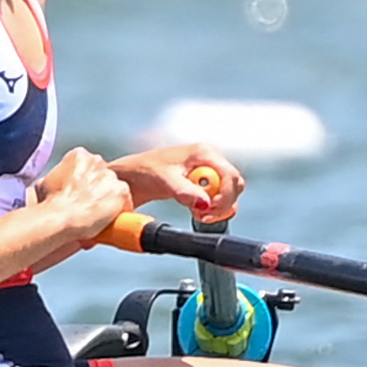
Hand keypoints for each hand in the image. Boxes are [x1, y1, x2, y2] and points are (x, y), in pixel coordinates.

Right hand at [32, 146, 134, 238]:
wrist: (61, 216)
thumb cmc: (50, 203)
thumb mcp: (44, 183)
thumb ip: (55, 178)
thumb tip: (53, 185)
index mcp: (79, 155)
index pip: (88, 165)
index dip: (85, 181)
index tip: (81, 193)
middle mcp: (97, 161)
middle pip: (103, 175)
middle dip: (98, 189)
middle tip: (89, 205)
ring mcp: (110, 176)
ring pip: (115, 188)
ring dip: (109, 200)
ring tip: (98, 216)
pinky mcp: (121, 191)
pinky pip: (125, 201)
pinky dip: (119, 211)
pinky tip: (109, 221)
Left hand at [120, 144, 245, 222]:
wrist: (131, 177)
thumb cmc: (144, 171)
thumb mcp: (164, 181)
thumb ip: (185, 191)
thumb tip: (205, 204)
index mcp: (204, 152)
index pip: (231, 176)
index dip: (226, 196)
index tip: (210, 210)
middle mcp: (210, 158)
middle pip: (234, 185)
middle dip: (222, 204)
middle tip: (203, 215)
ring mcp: (208, 170)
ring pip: (229, 194)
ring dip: (217, 208)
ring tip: (196, 213)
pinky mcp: (204, 181)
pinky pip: (219, 198)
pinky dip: (211, 208)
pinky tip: (195, 210)